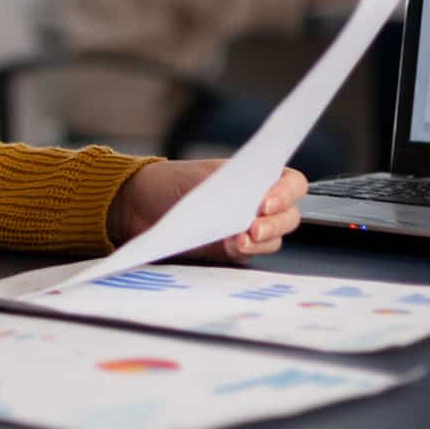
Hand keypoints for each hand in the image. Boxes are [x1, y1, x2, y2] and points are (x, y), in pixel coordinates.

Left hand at [107, 161, 307, 261]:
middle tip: (255, 227)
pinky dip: (245, 250)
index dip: (286, 193)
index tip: (266, 202)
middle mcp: (257, 202)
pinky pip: (251, 252)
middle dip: (276, 223)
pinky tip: (230, 246)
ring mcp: (247, 227)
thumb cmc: (169, 182)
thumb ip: (224, 189)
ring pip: (274, 238)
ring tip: (239, 240)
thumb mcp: (196, 178)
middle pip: (289, 215)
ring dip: (262, 240)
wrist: (139, 205)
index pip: (290, 182)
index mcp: (254, 175)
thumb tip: (244, 205)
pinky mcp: (233, 248)